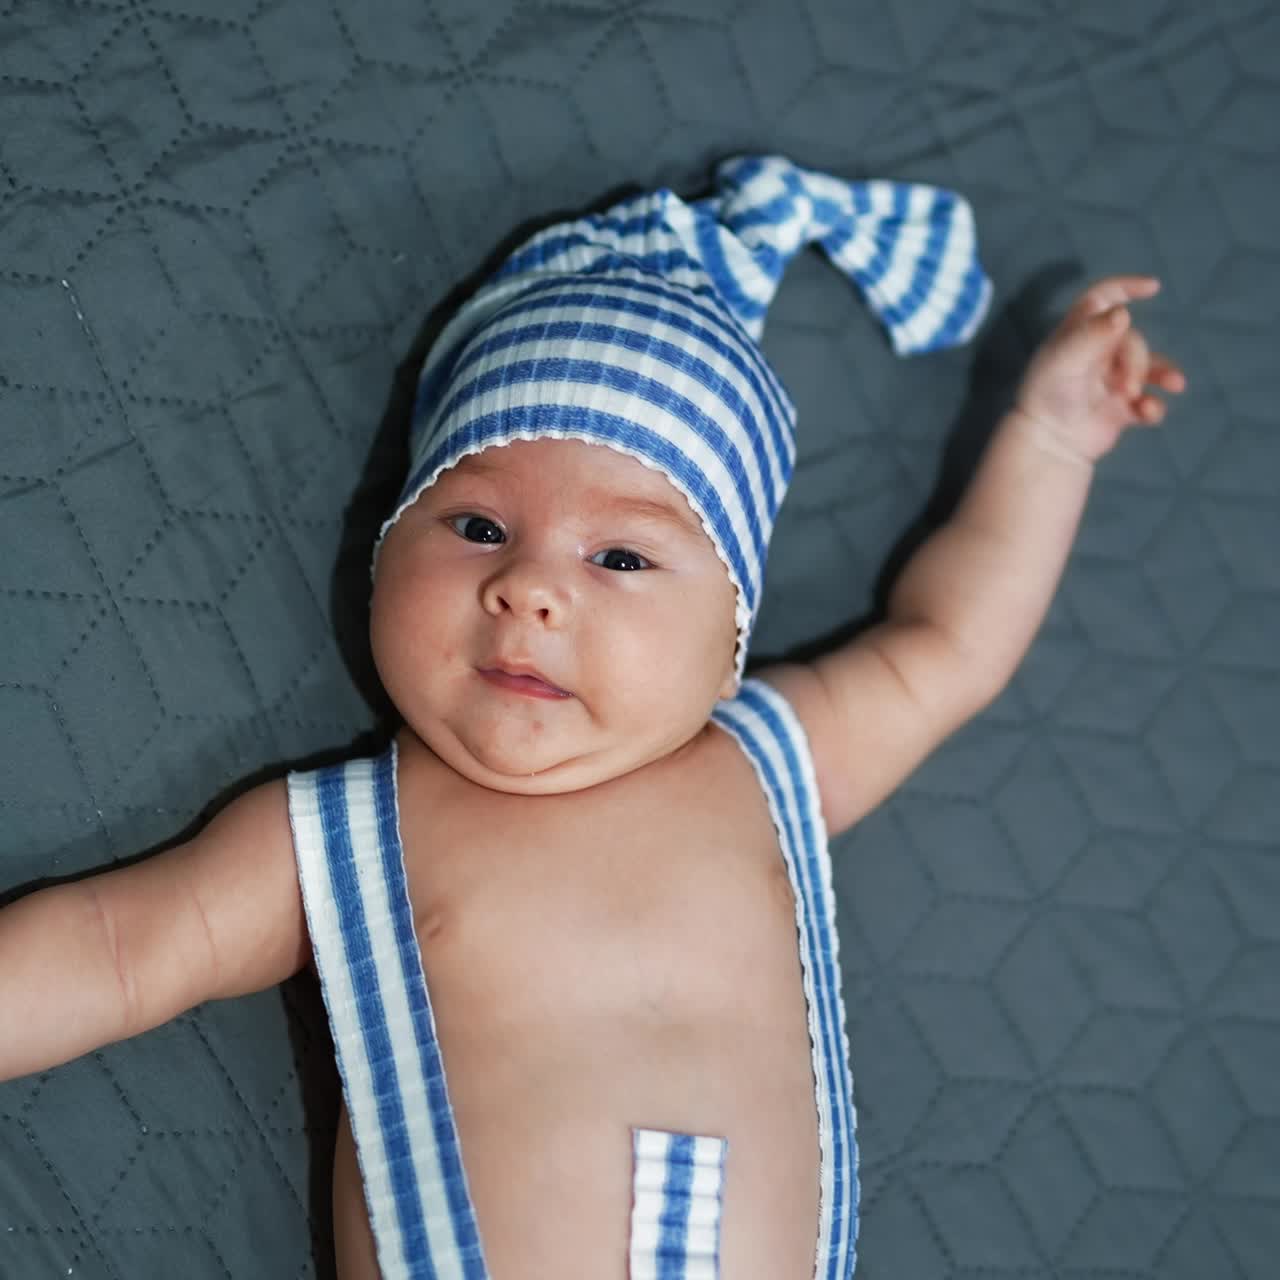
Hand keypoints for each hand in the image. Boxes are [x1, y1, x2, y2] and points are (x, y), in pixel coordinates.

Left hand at [1014, 275, 1186, 464]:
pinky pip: (1150, 401)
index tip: (1153, 287)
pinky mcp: (1122, 409)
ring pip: (1150, 367)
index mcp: (1080, 334)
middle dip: (1136, 360)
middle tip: (1124, 387)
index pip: (1103, 298)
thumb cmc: (1048, 394)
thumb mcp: (1065, 358)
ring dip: (1160, 375)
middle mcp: (1098, 353)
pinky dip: (1154, 406)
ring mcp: (1112, 381)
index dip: (1126, 287)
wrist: (1048, 441)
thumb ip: (1093, 334)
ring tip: (1165, 388)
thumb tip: (1122, 312)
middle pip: (1133, 340)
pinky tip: (1148, 412)